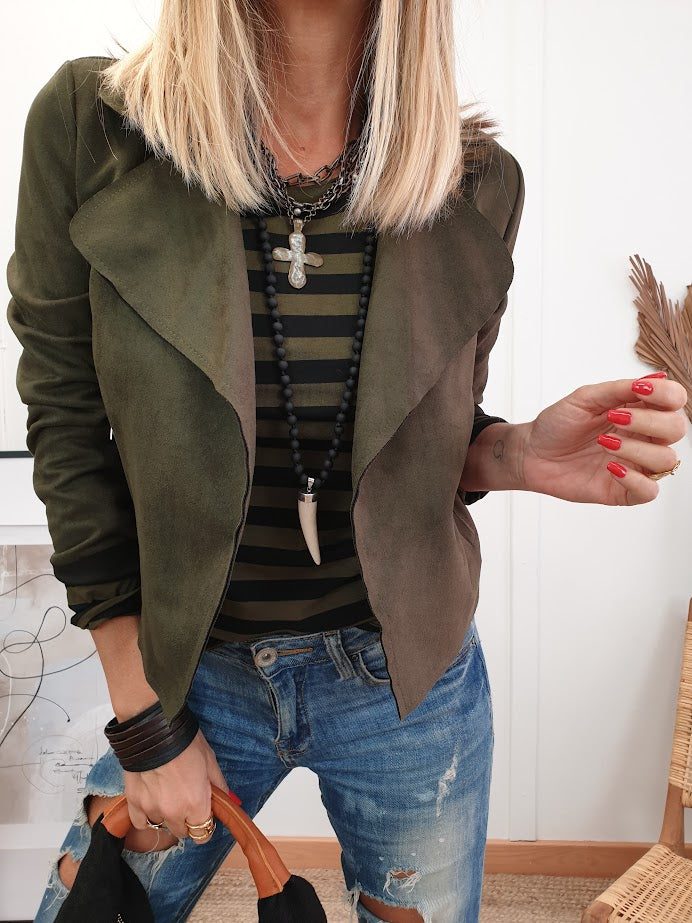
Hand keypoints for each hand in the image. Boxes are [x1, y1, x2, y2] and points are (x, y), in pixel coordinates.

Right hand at [122, 727, 230, 843]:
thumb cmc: (184, 741)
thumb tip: (229, 800)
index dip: (205, 824)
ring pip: (162, 825)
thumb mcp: (210, 761)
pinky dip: (146, 815)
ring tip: (168, 793)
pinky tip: (151, 800)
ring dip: (166, 815)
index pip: (203, 835)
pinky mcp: (133, 802)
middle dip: (187, 820)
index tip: (204, 814)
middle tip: (186, 799)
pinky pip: (140, 822)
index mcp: (195, 804)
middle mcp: (173, 813)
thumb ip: (219, 786)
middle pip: (182, 832)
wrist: (155, 729)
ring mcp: (151, 809)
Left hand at [519, 372, 687, 504]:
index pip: (674, 400)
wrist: (532, 453)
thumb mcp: (585, 398)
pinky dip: (634, 479)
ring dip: (636, 449)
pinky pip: (650, 490)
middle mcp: (644, 437)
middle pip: (676, 429)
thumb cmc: (558, 424)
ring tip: (604, 443)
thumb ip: (619, 389)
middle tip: (616, 419)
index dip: (667, 395)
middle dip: (649, 422)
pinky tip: (611, 467)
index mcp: (639, 410)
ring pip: (666, 459)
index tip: (640, 391)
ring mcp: (636, 464)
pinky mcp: (624, 490)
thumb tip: (656, 378)